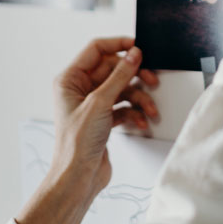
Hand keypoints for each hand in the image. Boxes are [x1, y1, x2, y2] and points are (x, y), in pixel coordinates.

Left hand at [16, 38, 158, 223]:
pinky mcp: (103, 118)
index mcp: (70, 79)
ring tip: (150, 109)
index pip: (96, 49)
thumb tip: (134, 54)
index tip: (139, 47)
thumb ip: (119, 75)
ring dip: (139, 98)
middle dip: (135, 76)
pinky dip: (134, 112)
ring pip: (122, 88)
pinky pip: (124, 106)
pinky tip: (141, 122)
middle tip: (152, 80)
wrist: (78, 178)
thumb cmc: (77, 143)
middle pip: (114, 69)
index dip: (118, 45)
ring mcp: (92, 104)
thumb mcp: (100, 103)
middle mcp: (79, 88)